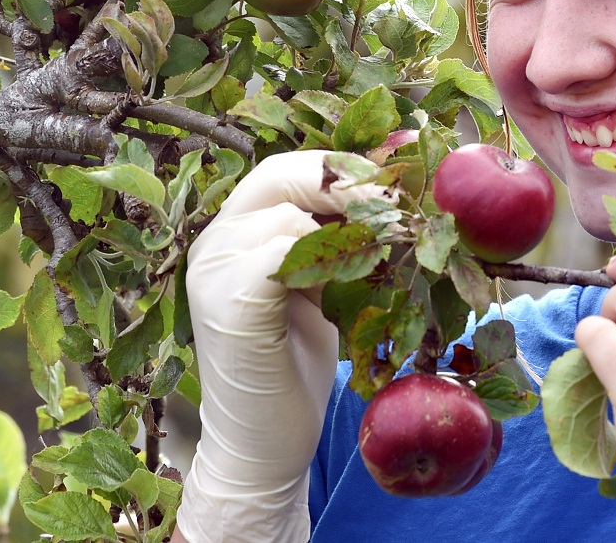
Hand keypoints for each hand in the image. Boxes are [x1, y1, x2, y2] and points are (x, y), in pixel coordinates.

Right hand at [175, 151, 387, 542]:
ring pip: (288, 212)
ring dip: (349, 228)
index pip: (287, 169)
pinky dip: (330, 264)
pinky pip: (282, 254)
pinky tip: (360, 288)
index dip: (344, 168)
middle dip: (348, 184)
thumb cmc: (298, 366)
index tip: (398, 186)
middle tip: (402, 209)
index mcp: (234, 231)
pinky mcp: (228, 303)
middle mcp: (214, 241)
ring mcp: (212, 270)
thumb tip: (398, 197)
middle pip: (281, 173)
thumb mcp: (321, 287)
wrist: (264, 446)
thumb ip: (333, 241)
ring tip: (390, 255)